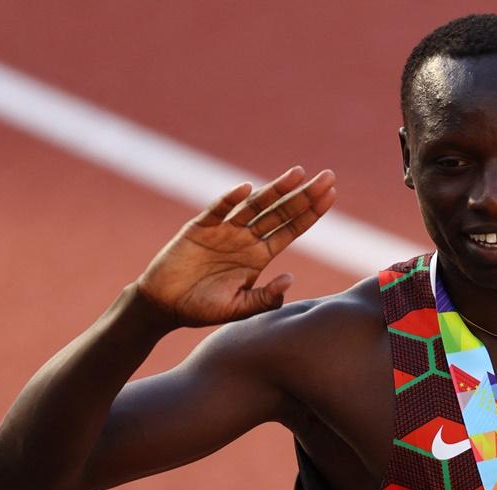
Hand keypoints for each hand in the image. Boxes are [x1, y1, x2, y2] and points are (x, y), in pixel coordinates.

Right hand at [135, 166, 336, 326]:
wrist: (165, 306)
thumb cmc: (203, 308)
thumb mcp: (240, 308)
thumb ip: (266, 298)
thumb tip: (291, 278)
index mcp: (260, 255)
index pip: (292, 229)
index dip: (312, 212)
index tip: (331, 195)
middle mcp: (246, 238)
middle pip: (281, 211)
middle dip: (304, 194)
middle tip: (328, 176)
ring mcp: (224, 230)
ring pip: (255, 205)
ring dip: (276, 189)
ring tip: (298, 173)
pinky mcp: (199, 228)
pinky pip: (217, 210)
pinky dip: (230, 199)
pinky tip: (246, 188)